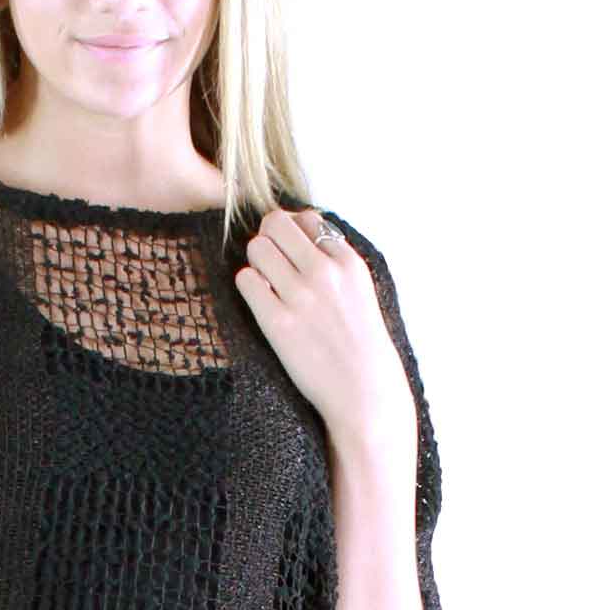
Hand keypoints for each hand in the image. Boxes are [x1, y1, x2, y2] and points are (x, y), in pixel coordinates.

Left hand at [234, 208, 414, 449]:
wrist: (363, 391)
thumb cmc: (360, 343)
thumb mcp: (360, 289)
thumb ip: (334, 259)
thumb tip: (301, 230)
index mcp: (348, 261)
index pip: (306, 218)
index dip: (292, 233)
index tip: (292, 254)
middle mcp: (324, 272)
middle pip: (275, 223)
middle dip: (268, 239)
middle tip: (271, 265)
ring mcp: (300, 296)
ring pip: (256, 248)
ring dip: (256, 262)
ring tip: (267, 285)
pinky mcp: (277, 322)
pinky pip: (245, 281)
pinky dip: (248, 287)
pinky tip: (261, 303)